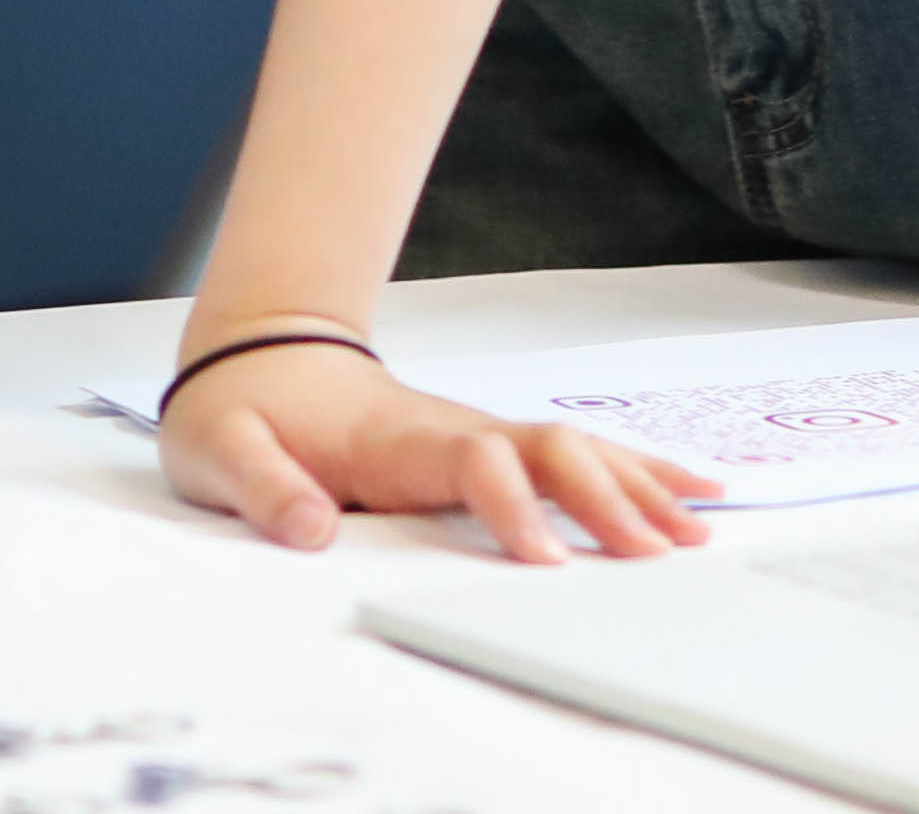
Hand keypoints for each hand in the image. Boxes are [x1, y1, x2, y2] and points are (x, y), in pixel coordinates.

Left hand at [157, 335, 718, 563]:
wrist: (258, 357)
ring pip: (574, 449)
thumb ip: (265, 488)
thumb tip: (315, 530)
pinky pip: (571, 455)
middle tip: (659, 553)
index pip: (474, 462)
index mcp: (395, 439)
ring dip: (635, 486)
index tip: (546, 563)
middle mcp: (453, 429)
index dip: (513, 505)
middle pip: (548, 451)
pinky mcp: (489, 447)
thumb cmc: (242, 411)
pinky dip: (634, 470)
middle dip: (606, 498)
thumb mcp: (221, 451)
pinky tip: (688, 491)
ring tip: (697, 531)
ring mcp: (478, 432)